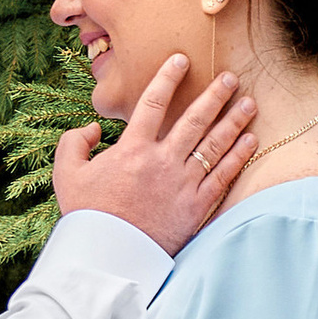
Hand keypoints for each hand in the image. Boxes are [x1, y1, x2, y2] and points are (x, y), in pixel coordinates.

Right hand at [51, 56, 254, 254]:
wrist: (107, 258)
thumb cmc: (86, 215)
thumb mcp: (66, 174)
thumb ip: (73, 143)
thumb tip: (92, 127)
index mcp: (132, 150)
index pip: (153, 103)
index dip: (167, 78)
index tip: (181, 59)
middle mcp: (161, 162)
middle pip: (194, 120)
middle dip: (214, 95)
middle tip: (231, 77)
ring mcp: (182, 185)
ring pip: (214, 146)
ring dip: (233, 122)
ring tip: (249, 103)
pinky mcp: (195, 207)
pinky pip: (222, 177)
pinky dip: (238, 157)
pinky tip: (251, 141)